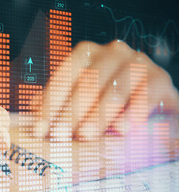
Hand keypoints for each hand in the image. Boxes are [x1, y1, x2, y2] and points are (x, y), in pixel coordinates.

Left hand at [33, 40, 178, 139]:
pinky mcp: (160, 78)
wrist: (147, 96)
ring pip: (114, 88)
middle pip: (87, 82)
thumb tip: (32, 108)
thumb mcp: (79, 98)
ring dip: (98, 114)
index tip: (39, 130)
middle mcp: (111, 53)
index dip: (49, 105)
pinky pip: (145, 94)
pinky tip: (121, 129)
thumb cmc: (104, 99)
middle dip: (71, 111)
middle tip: (59, 136)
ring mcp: (137, 63)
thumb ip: (58, 100)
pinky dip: (133, 112)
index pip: (63, 78)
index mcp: (86, 55)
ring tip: (85, 135)